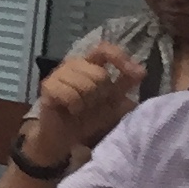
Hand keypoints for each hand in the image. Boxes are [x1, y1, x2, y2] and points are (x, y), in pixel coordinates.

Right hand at [30, 40, 140, 155]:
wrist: (64, 138)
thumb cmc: (87, 118)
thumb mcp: (114, 102)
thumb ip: (126, 84)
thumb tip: (141, 71)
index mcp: (90, 63)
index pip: (105, 49)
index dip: (121, 58)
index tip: (137, 75)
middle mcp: (74, 64)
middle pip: (99, 74)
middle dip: (101, 95)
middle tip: (93, 105)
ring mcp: (59, 73)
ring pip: (85, 84)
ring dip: (87, 102)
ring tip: (81, 109)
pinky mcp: (47, 86)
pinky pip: (70, 94)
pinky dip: (75, 106)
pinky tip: (71, 110)